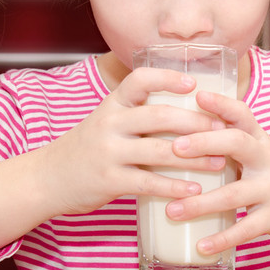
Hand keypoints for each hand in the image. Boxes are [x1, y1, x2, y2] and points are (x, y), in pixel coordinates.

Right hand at [0, 68, 226, 247]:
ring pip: (159, 150)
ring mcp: (109, 152)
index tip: (193, 84)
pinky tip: (194, 191)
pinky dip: (174, 187)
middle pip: (158, 116)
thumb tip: (186, 114)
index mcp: (112, 105)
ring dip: (195, 156)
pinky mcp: (109, 180)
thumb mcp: (106, 122)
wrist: (47, 178)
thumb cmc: (87, 149)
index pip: (139, 80)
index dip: (167, 78)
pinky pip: (148, 182)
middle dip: (195, 122)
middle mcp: (110, 124)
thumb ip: (137, 117)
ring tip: (220, 162)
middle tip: (222, 128)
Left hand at [164, 90, 269, 256]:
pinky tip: (201, 246)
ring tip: (171, 210)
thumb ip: (230, 142)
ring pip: (233, 193)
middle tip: (175, 148)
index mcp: (259, 140)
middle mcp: (267, 158)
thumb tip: (181, 131)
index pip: (242, 114)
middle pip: (237, 142)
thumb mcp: (260, 152)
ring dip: (200, 203)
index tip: (198, 95)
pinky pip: (246, 228)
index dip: (221, 103)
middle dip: (205, 142)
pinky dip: (222, 238)